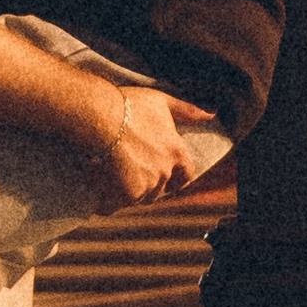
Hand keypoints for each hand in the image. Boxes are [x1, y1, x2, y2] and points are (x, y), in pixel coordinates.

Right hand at [92, 86, 190, 207]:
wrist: (101, 117)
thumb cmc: (130, 106)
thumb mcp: (161, 101)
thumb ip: (186, 111)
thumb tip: (210, 115)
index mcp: (176, 151)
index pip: (186, 174)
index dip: (178, 179)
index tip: (171, 182)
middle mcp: (165, 171)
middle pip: (158, 187)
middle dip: (146, 182)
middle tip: (128, 172)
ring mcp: (146, 185)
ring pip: (137, 197)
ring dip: (126, 192)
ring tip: (109, 178)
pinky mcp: (126, 194)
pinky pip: (113, 205)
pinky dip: (105, 201)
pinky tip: (96, 193)